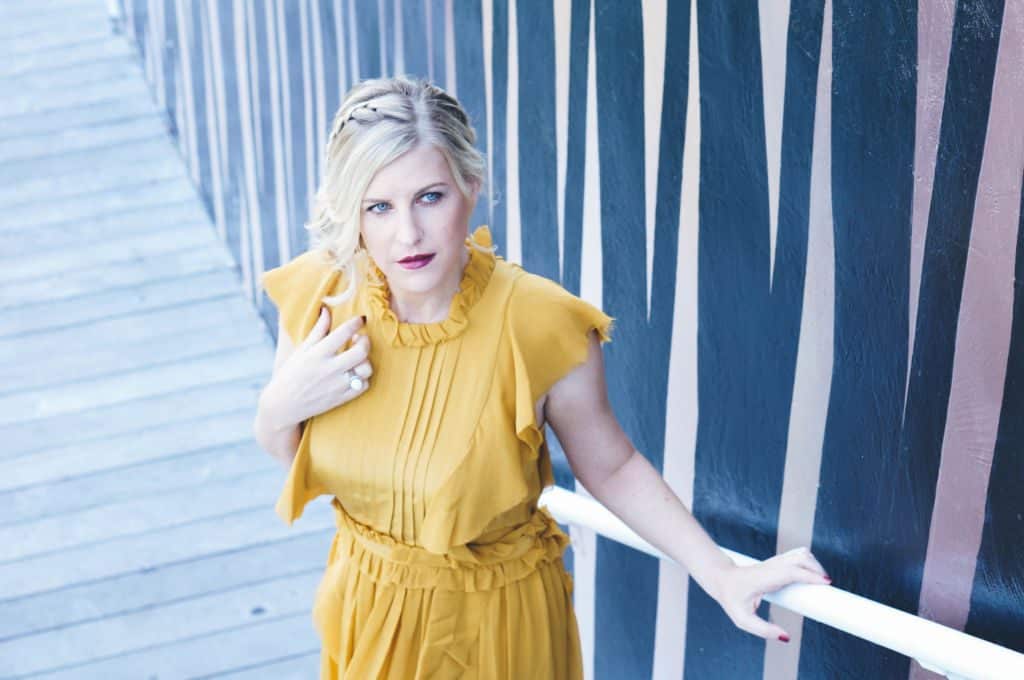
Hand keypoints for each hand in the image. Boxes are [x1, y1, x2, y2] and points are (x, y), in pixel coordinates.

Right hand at [267, 307, 372, 424]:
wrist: (283, 405)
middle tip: (360, 339)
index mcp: (317, 354)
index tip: (360, 320)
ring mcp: (337, 385)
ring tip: (357, 358)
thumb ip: (319, 330)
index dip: (356, 323)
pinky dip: (363, 378)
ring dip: (366, 361)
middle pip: (361, 351)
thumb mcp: (302, 349)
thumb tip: (327, 308)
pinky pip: (364, 385)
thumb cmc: (291, 373)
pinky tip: (354, 373)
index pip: (344, 332)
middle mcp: (329, 369)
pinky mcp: (341, 399)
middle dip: (365, 341)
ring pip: (366, 369)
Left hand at [713, 546, 830, 641]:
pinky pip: (797, 557)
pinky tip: (812, 577)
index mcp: (764, 578)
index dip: (809, 575)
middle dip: (816, 570)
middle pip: (800, 558)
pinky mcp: (777, 562)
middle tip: (826, 588)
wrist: (722, 579)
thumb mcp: (743, 620)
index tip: (825, 583)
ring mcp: (774, 562)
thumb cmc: (732, 599)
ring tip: (820, 583)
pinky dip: (809, 564)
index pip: (790, 572)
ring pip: (800, 554)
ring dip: (814, 565)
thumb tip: (786, 638)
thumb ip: (764, 630)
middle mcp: (771, 567)